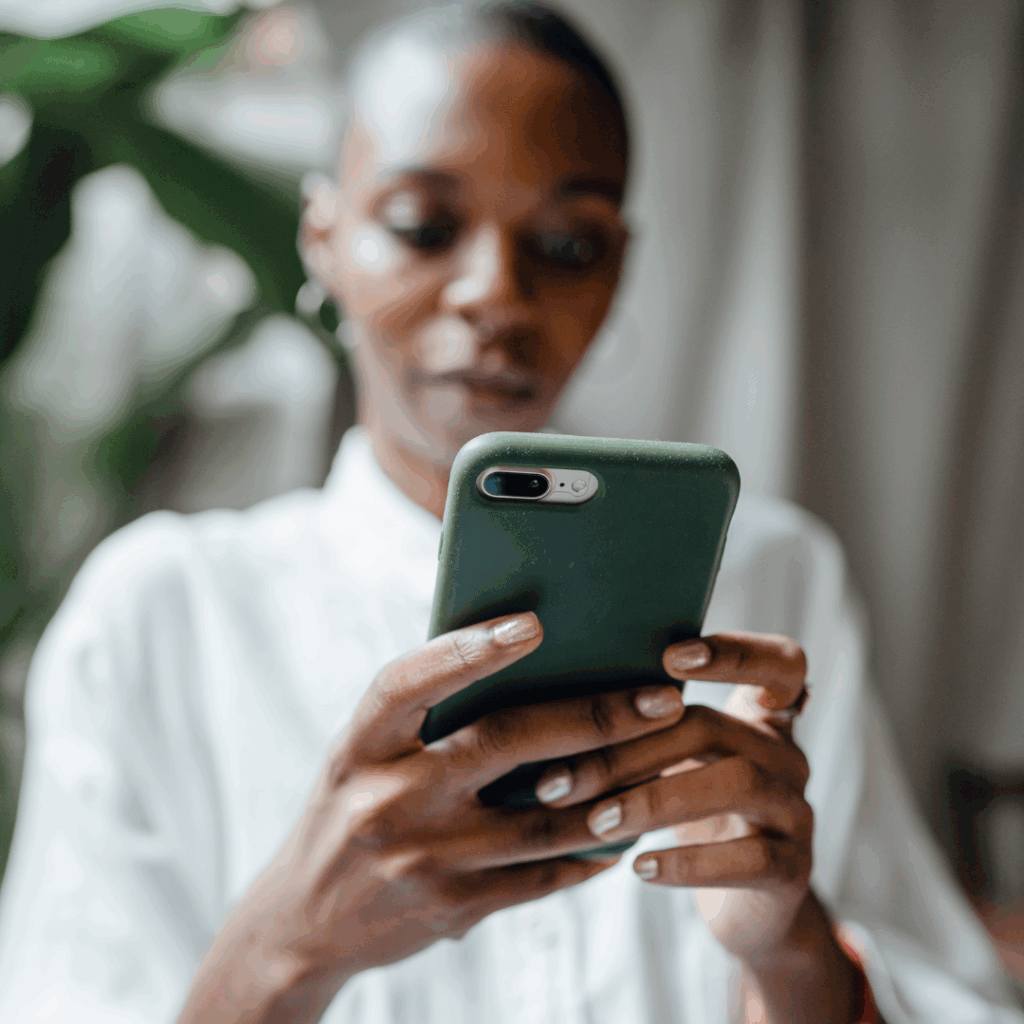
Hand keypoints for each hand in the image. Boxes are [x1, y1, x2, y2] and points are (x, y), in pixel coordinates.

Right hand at [177, 611, 690, 1022]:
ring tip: (667, 758)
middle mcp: (387, 798)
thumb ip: (425, 717)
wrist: (302, 922)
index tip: (534, 624)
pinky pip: (539, 877)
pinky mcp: (451, 908)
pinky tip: (625, 830)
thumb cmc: (350, 808)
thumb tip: (526, 662)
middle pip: (506, 743)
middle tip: (661, 696)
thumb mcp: (364, 755)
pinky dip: (588, 852)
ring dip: (614, 789)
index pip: (410, 683)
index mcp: (360, 745)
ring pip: (542, 819)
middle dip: (595, 716)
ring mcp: (421, 858)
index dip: (468, 650)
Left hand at [532, 631, 812, 964]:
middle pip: (713, 726)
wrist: (748, 906)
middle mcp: (786, 755)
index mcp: (760, 717)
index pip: (778, 663)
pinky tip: (639, 866)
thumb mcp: (677, 762)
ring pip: (736, 783)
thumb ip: (644, 726)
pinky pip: (748, 859)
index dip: (734, 652)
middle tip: (563, 778)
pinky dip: (687, 862)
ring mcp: (796, 811)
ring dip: (654, 800)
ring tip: (597, 821)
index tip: (670, 655)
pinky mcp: (794, 870)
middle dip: (631, 748)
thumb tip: (549, 702)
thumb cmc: (693, 814)